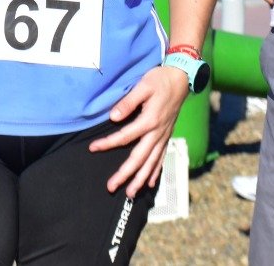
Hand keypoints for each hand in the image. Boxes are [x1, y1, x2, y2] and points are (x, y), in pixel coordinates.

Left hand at [89, 65, 188, 197]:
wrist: (181, 79)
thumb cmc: (159, 80)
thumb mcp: (143, 86)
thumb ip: (128, 102)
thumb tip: (113, 117)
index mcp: (150, 120)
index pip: (125, 136)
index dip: (107, 143)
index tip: (92, 148)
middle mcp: (157, 133)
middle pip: (139, 158)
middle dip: (125, 174)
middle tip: (111, 187)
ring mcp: (163, 136)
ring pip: (151, 163)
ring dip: (141, 179)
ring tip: (130, 193)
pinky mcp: (167, 136)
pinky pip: (161, 158)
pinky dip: (155, 172)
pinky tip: (150, 183)